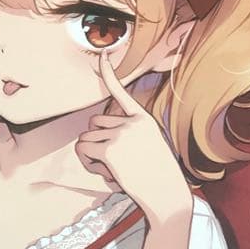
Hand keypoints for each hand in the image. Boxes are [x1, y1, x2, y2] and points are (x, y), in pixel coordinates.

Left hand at [75, 54, 192, 228]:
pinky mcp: (109, 149)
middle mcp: (130, 122)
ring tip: (112, 167)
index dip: (108, 73)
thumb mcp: (150, 144)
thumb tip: (99, 132)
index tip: (102, 56)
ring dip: (91, 154)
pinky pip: (83, 149)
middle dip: (95, 140)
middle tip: (110, 158)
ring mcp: (120, 134)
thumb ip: (129, 133)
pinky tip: (105, 170)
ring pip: (86, 137)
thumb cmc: (158, 174)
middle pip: (94, 122)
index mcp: (142, 118)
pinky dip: (87, 161)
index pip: (121, 92)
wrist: (166, 192)